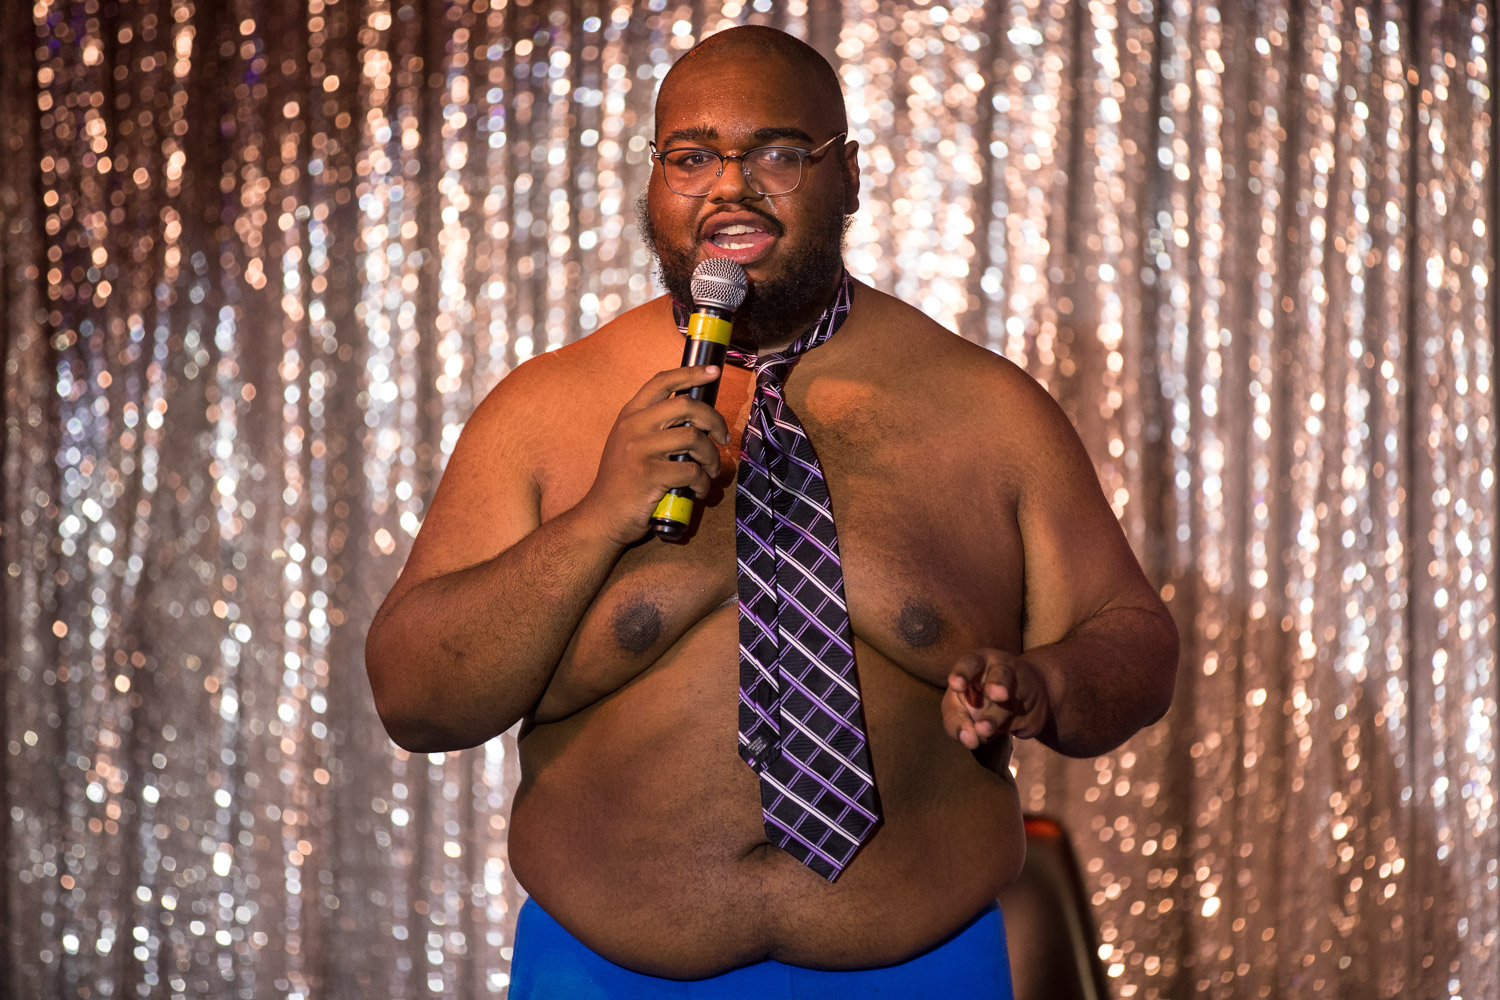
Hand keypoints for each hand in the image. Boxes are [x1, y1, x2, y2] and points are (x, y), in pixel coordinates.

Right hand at [579, 366, 730, 545]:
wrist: (602, 517)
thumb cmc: (624, 482)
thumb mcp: (631, 444)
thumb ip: (655, 427)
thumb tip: (696, 416)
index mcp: (630, 415)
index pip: (662, 381)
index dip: (691, 373)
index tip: (713, 373)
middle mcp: (633, 426)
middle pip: (686, 405)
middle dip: (714, 420)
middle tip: (723, 438)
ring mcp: (639, 449)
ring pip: (694, 439)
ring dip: (711, 458)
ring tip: (710, 472)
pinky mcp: (649, 474)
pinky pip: (691, 471)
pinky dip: (702, 483)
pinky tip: (697, 491)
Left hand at [941, 649, 1050, 748]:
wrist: (1021, 699)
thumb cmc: (976, 699)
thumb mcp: (957, 706)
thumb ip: (955, 722)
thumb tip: (969, 740)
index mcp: (979, 662)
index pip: (970, 663)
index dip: (963, 673)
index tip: (955, 684)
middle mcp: (1002, 670)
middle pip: (1002, 675)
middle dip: (998, 684)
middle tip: (996, 694)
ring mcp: (1023, 689)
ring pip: (1008, 706)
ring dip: (994, 719)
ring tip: (983, 730)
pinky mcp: (1034, 712)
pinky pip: (1016, 726)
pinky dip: (1002, 732)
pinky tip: (999, 726)